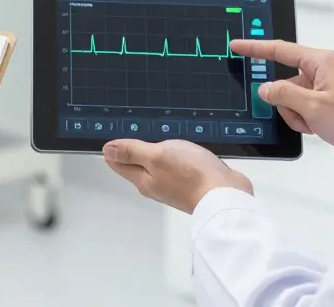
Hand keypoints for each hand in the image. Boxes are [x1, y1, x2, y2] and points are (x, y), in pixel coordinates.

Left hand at [103, 139, 252, 212]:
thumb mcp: (156, 155)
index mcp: (143, 179)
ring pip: (158, 167)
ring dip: (154, 155)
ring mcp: (175, 186)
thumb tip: (107, 150)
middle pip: (137, 167)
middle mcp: (157, 185)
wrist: (226, 196)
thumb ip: (132, 152)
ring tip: (149, 143)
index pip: (119, 163)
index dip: (113, 149)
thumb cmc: (192, 176)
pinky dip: (174, 159)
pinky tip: (179, 152)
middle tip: (125, 138)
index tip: (110, 139)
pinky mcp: (192, 184)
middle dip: (131, 153)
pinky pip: (178, 168)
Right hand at [232, 39, 333, 162]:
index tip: (237, 46)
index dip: (255, 48)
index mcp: (321, 61)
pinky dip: (302, 119)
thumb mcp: (312, 107)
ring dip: (295, 114)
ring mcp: (322, 87)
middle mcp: (321, 70)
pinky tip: (317, 128)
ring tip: (314, 124)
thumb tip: (264, 89)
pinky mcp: (324, 102)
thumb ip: (283, 94)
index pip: (279, 50)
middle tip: (300, 114)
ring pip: (289, 98)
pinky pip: (299, 108)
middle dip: (285, 102)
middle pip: (283, 81)